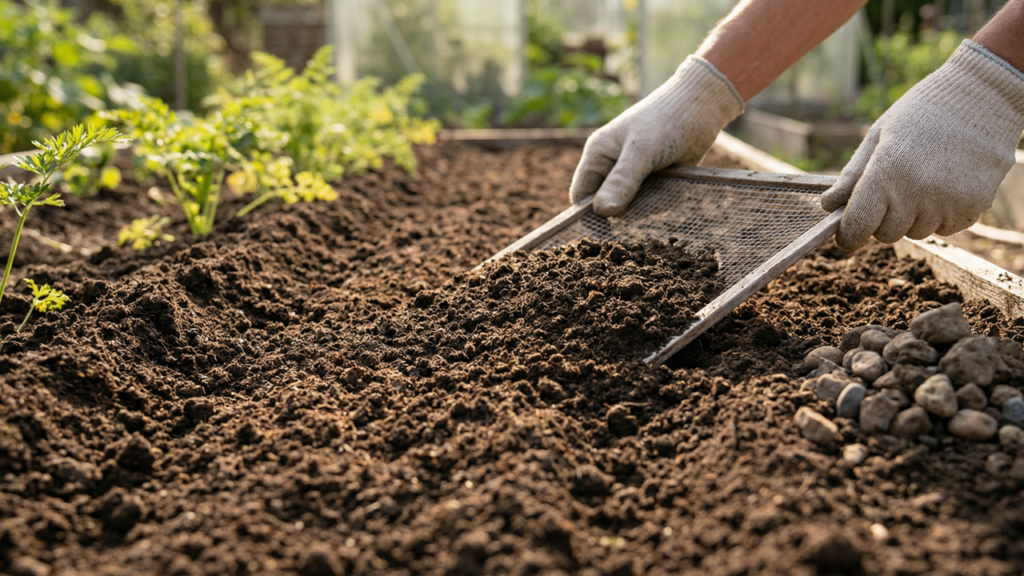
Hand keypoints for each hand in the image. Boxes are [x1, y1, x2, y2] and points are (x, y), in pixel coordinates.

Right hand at [569, 56, 743, 216]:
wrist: (703, 106)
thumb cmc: (667, 120)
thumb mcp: (642, 151)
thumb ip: (622, 181)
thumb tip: (602, 212)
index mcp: (598, 155)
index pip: (581, 196)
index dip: (590, 215)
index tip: (609, 229)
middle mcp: (612, 166)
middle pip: (608, 206)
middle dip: (626, 212)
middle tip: (648, 205)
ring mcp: (633, 174)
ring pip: (633, 208)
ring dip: (649, 206)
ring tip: (666, 186)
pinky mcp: (654, 180)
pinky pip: (652, 202)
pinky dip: (663, 200)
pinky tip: (674, 185)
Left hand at [822, 40, 1023, 250]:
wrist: (982, 99)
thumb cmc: (921, 115)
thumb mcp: (878, 137)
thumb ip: (852, 175)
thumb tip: (828, 205)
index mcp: (887, 172)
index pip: (859, 226)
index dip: (848, 236)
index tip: (847, 236)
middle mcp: (917, 193)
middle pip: (886, 235)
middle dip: (881, 220)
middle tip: (893, 190)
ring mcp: (947, 203)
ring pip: (915, 233)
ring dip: (912, 217)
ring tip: (923, 180)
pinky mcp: (972, 208)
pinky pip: (944, 229)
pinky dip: (939, 215)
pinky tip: (945, 185)